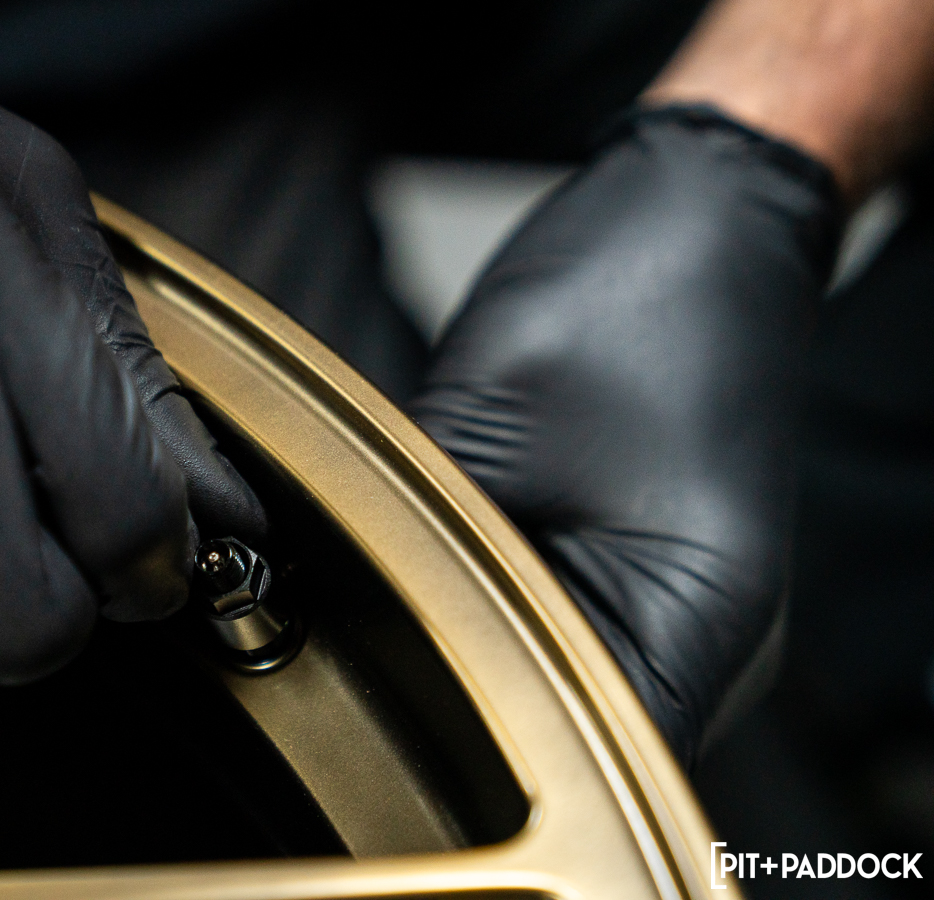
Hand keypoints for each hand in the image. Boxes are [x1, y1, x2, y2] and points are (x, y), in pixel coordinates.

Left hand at [412, 107, 841, 765]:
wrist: (702, 207)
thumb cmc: (639, 285)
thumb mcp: (491, 415)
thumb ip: (420, 522)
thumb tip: (340, 583)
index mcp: (700, 613)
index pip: (582, 739)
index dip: (477, 723)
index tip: (388, 682)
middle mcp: (707, 627)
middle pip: (566, 709)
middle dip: (467, 666)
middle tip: (378, 616)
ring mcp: (674, 591)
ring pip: (554, 654)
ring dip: (479, 616)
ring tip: (418, 561)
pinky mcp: (641, 553)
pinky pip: (557, 600)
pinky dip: (496, 577)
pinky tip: (453, 533)